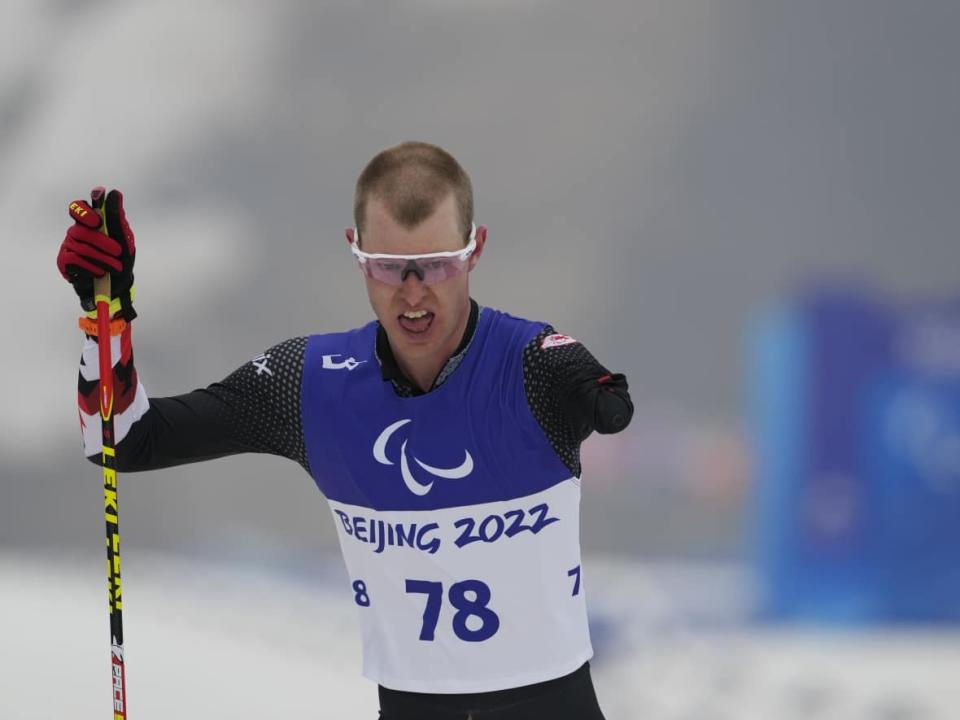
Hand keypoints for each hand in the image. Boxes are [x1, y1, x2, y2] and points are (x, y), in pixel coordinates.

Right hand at [57, 188, 136, 319]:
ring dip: (102, 259)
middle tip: (119, 252)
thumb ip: (118, 220)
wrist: (117, 286)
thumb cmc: (121, 260)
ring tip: (116, 268)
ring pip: (81, 247)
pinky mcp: (64, 261)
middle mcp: (76, 231)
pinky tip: (100, 273)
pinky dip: (91, 267)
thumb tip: (115, 194)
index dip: (85, 211)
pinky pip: (74, 260)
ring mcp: (68, 246)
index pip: (78, 207)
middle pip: (82, 229)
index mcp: (90, 223)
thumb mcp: (125, 241)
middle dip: (103, 242)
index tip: (97, 221)